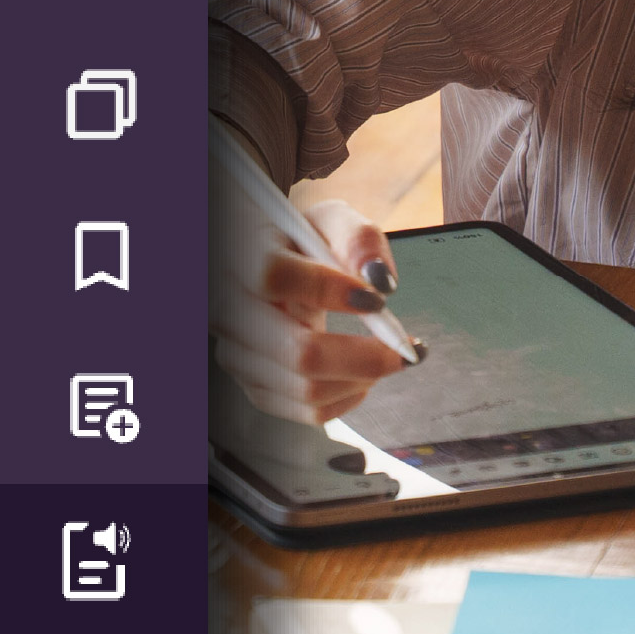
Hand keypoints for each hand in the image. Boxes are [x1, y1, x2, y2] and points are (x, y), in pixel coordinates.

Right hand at [211, 161, 412, 425]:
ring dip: (361, 380)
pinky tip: (362, 375)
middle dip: (364, 358)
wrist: (266, 270)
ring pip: (306, 389)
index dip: (329, 290)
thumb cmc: (301, 244)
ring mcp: (237, 353)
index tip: (376, 300)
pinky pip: (307, 412)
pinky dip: (347, 398)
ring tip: (386, 357)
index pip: (275, 276)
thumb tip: (380, 282)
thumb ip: (359, 239)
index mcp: (241, 255)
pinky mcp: (254, 384)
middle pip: (297, 352)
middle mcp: (229, 309)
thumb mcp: (331, 221)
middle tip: (405, 350)